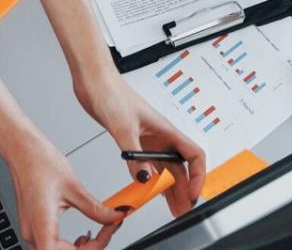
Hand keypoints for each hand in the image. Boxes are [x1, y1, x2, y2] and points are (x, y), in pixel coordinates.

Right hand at [0, 128, 124, 249]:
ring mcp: (31, 230)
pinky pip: (51, 245)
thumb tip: (115, 217)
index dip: (90, 249)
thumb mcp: (74, 186)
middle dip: (89, 249)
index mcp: (42, 225)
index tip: (107, 233)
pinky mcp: (33, 226)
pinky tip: (81, 236)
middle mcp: (32, 233)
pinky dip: (69, 245)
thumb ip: (96, 209)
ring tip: (96, 235)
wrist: (21, 149)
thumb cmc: (39, 162)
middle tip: (106, 231)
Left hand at [78, 74, 206, 215]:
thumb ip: (134, 155)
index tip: (192, 194)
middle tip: (182, 210)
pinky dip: (152, 180)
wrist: (94, 81)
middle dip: (184, 190)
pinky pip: (149, 165)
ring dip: (170, 188)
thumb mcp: (123, 127)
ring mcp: (148, 139)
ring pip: (166, 168)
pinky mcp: (134, 141)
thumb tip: (144, 179)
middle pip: (181, 167)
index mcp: (165, 129)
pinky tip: (150, 191)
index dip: (198, 176)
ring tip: (172, 208)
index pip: (193, 155)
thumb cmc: (111, 92)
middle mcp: (160, 135)